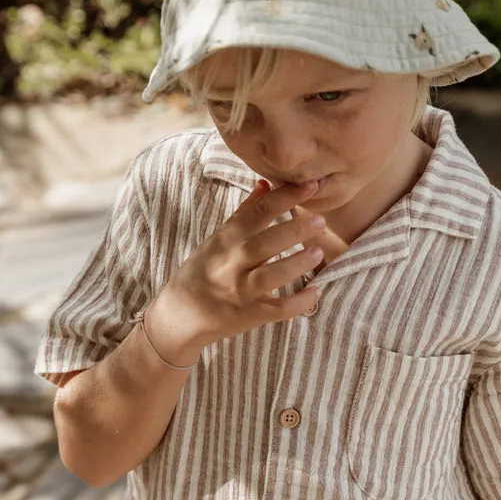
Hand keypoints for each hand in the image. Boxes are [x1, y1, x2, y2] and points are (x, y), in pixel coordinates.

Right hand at [146, 179, 325, 364]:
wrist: (180, 315)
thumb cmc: (202, 272)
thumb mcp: (217, 240)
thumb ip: (244, 213)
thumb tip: (265, 184)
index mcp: (226, 240)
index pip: (258, 212)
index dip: (285, 197)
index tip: (310, 185)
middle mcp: (231, 264)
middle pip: (265, 243)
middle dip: (294, 230)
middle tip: (320, 220)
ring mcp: (239, 291)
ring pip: (270, 276)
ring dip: (296, 264)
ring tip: (318, 253)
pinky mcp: (248, 316)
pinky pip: (276, 310)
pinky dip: (298, 302)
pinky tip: (315, 292)